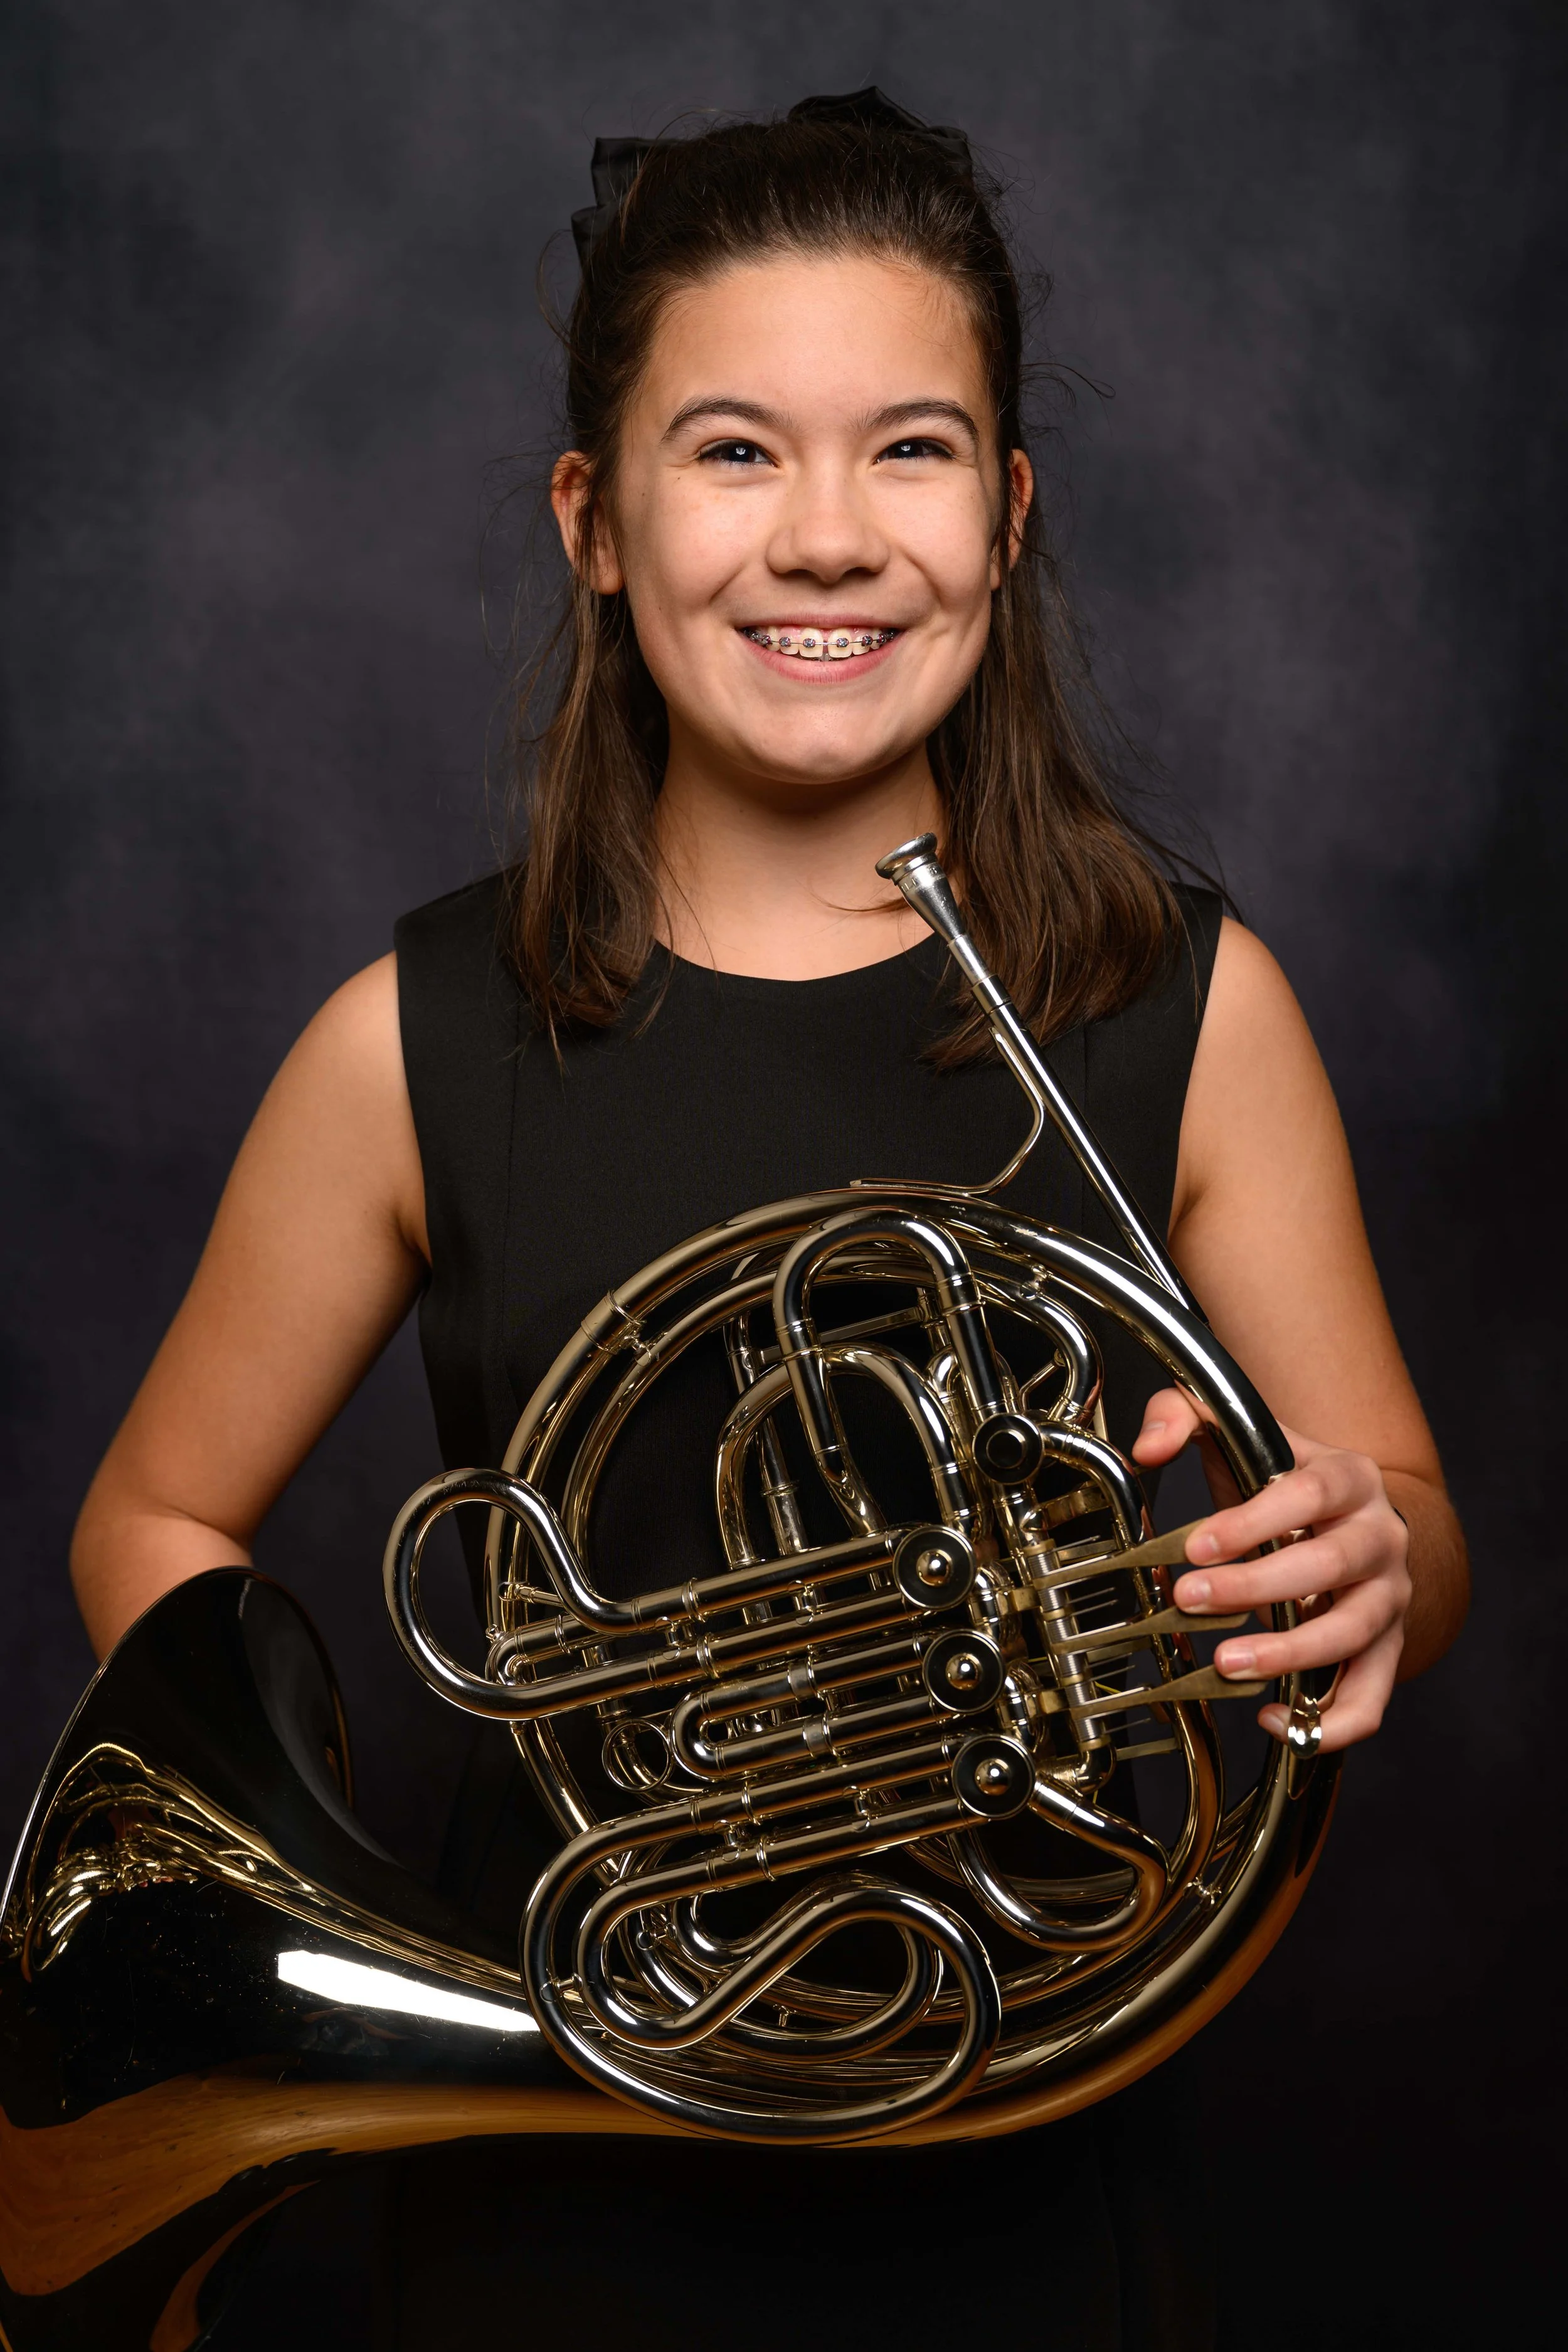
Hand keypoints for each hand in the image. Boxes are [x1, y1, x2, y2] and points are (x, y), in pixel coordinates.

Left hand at [1131, 1389, 1411, 1753]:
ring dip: (1290, 1653)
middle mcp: (1381, 1537)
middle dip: (1256, 1587)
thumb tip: (1148, 1446)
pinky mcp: (1386, 1650)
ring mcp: (1389, 1597)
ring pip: (1353, 1632)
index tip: (1196, 1547)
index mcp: (1349, 1478)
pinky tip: (1271, 1719)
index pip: (1308, 1493)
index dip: (1252, 1521)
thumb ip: (1184, 1417)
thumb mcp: (1239, 1433)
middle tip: (1190, 1599)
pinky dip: (1329, 1722)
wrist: (1352, 1520)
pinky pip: (1371, 1697)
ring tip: (1227, 1663)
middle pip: (1330, 1564)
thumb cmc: (1284, 1480)